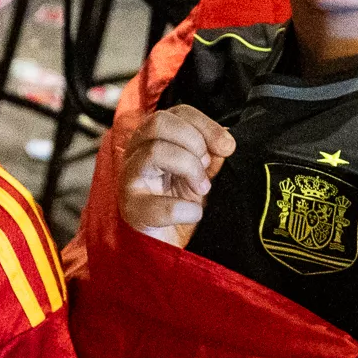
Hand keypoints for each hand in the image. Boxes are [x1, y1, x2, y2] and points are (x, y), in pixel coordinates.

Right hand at [118, 105, 232, 245]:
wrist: (166, 245)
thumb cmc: (179, 205)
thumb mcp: (201, 174)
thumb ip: (212, 154)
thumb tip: (225, 139)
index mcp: (154, 140)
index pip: (178, 112)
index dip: (206, 125)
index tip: (227, 147)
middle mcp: (137, 153)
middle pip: (159, 122)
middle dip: (193, 141)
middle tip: (206, 166)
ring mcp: (130, 180)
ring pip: (155, 151)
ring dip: (189, 168)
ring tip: (201, 189)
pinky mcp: (131, 209)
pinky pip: (154, 203)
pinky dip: (182, 208)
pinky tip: (193, 213)